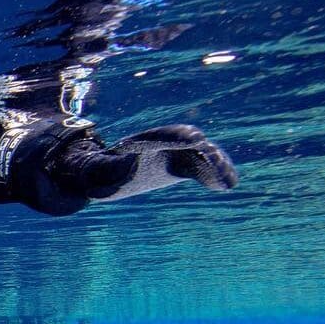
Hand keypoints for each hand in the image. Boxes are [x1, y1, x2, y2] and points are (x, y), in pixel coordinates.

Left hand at [111, 125, 237, 190]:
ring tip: (228, 180)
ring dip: (215, 165)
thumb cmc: (109, 172)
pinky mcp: (186, 166)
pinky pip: (204, 169)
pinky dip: (215, 175)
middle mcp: (164, 144)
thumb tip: (95, 187)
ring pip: (201, 155)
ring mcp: (177, 153)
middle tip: (217, 160)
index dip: (179, 137)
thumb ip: (103, 172)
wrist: (120, 172)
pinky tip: (229, 184)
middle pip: (188, 142)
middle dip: (203, 150)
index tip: (196, 138)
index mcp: (143, 142)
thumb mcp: (104, 172)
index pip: (163, 137)